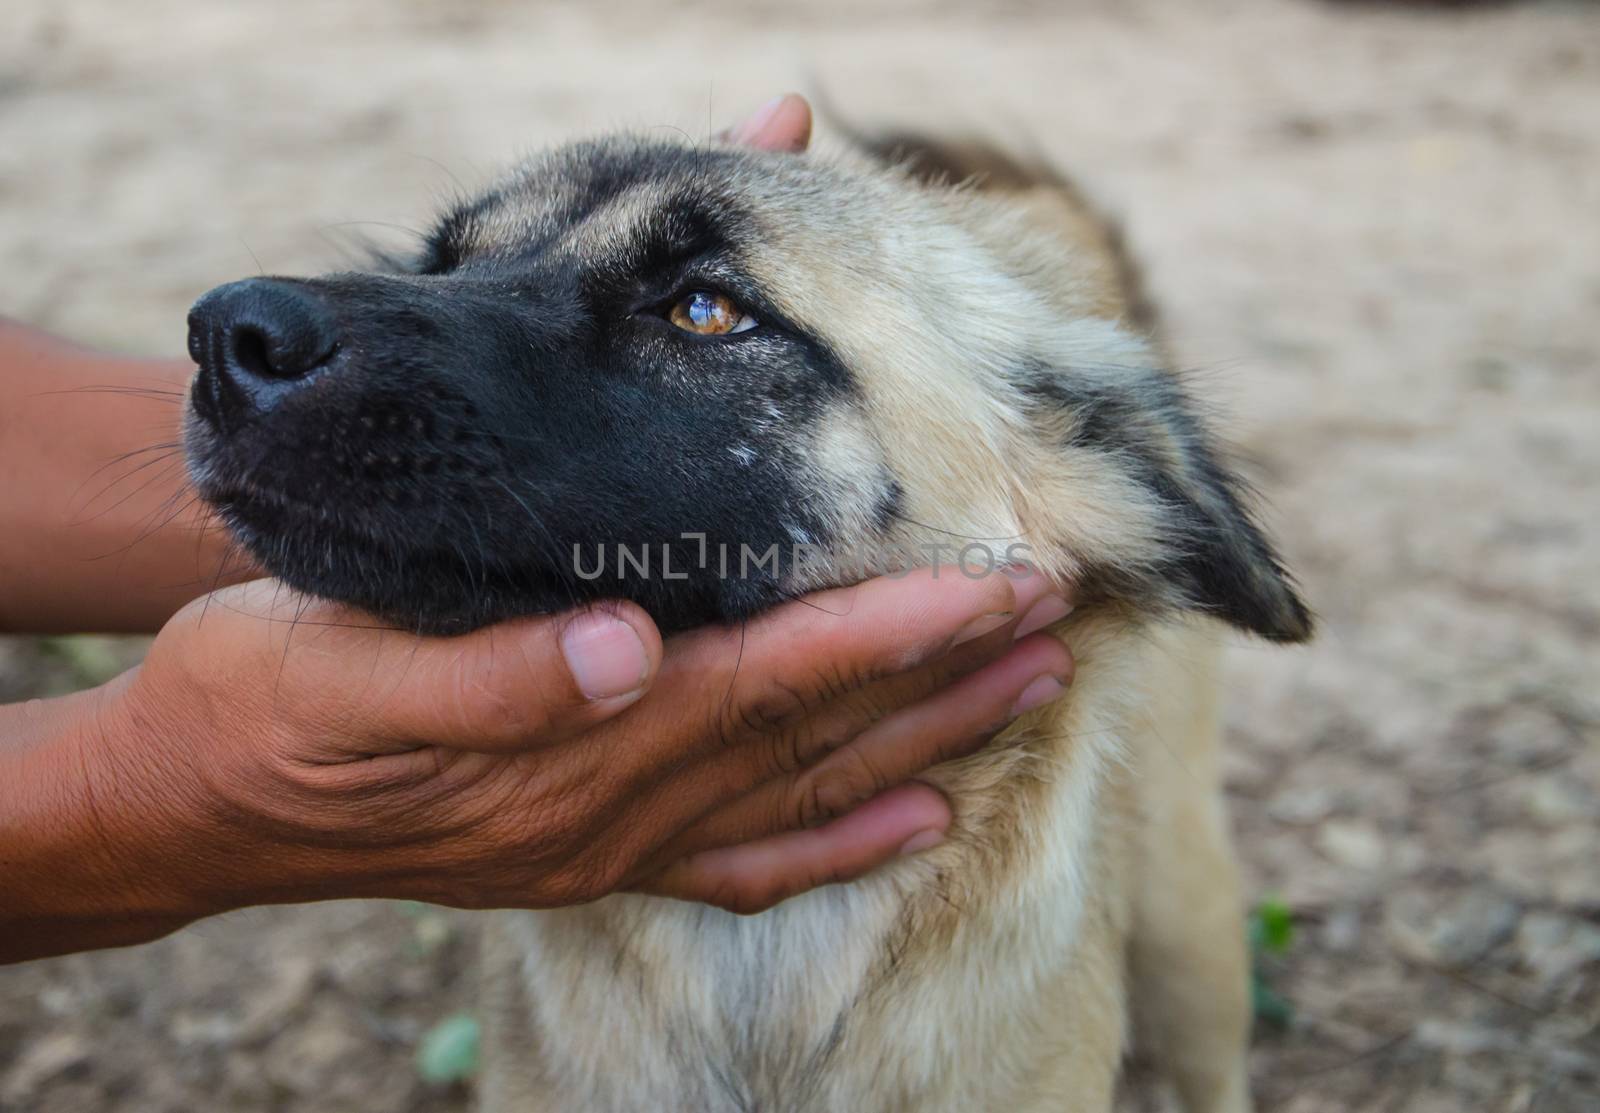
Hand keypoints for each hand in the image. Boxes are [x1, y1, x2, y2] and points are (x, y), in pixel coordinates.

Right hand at [0, 566, 1072, 961]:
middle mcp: (612, 808)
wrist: (195, 801)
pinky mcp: (592, 855)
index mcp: (569, 747)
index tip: (999, 581)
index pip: (771, 680)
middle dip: (945, 671)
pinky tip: (917, 818)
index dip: (893, 631)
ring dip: (926, 741)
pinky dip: (840, 841)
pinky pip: (745, 863)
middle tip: (1058, 612)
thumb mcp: (337, 666)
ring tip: (1030, 690)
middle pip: (819, 733)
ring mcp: (610, 844)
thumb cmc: (259, 702)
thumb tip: (622, 647)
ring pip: (806, 792)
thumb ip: (488, 672)